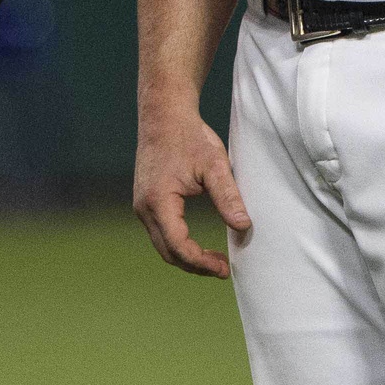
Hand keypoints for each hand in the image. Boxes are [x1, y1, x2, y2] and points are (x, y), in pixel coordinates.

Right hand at [133, 108, 250, 278]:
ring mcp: (141, 205)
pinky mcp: (144, 201)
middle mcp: (144, 207)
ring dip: (186, 257)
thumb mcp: (215, 165)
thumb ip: (228, 197)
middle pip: (167, 252)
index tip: (223, 268)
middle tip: (223, 268)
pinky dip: (178, 244)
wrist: (164, 115)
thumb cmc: (190, 137)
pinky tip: (197, 243)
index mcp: (158, 201)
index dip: (200, 262)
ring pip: (162, 245)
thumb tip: (243, 227)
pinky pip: (159, 233)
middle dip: (195, 265)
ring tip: (214, 260)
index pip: (178, 245)